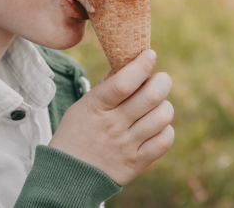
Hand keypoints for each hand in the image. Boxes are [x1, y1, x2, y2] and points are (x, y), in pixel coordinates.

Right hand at [48, 49, 174, 185]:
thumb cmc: (76, 135)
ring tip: (157, 105)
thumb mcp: (83, 106)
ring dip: (164, 106)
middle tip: (160, 80)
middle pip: (151, 97)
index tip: (150, 55)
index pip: (124, 82)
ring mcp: (126, 146)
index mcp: (96, 107)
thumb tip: (129, 63)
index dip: (142, 65)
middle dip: (162, 81)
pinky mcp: (137, 163)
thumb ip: (107, 86)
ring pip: (162, 117)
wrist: (67, 178)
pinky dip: (166, 129)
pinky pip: (165, 141)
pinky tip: (156, 126)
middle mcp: (113, 126)